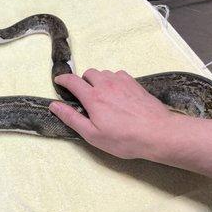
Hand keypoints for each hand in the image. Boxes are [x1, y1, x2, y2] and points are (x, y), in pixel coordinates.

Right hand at [49, 69, 175, 159]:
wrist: (158, 133)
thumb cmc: (124, 138)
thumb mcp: (92, 134)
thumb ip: (71, 118)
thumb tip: (54, 105)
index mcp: (92, 97)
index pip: (72, 81)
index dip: (63, 79)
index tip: (59, 81)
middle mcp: (105, 84)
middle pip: (88, 73)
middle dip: (82, 81)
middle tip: (84, 96)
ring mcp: (122, 81)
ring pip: (104, 73)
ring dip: (98, 80)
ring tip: (102, 96)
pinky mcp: (134, 83)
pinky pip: (118, 75)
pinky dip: (113, 80)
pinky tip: (118, 94)